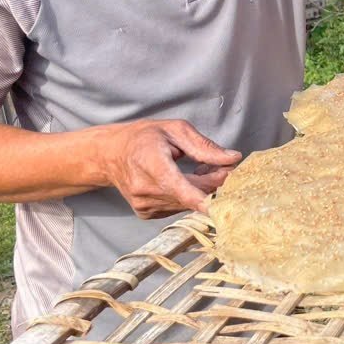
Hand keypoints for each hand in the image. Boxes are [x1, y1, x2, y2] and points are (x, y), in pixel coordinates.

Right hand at [99, 119, 240, 218]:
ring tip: (200, 169)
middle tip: (225, 168)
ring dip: (200, 190)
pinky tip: (184, 181)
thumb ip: (204, 147)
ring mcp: (144, 205)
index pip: (179, 188)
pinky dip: (187, 197)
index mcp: (152, 164)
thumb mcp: (175, 130)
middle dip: (213, 184)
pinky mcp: (146, 213)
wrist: (111, 154)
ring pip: (186, 204)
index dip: (202, 198)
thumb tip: (232, 158)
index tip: (222, 203)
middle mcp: (145, 189)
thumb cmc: (144, 137)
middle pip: (190, 195)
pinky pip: (177, 207)